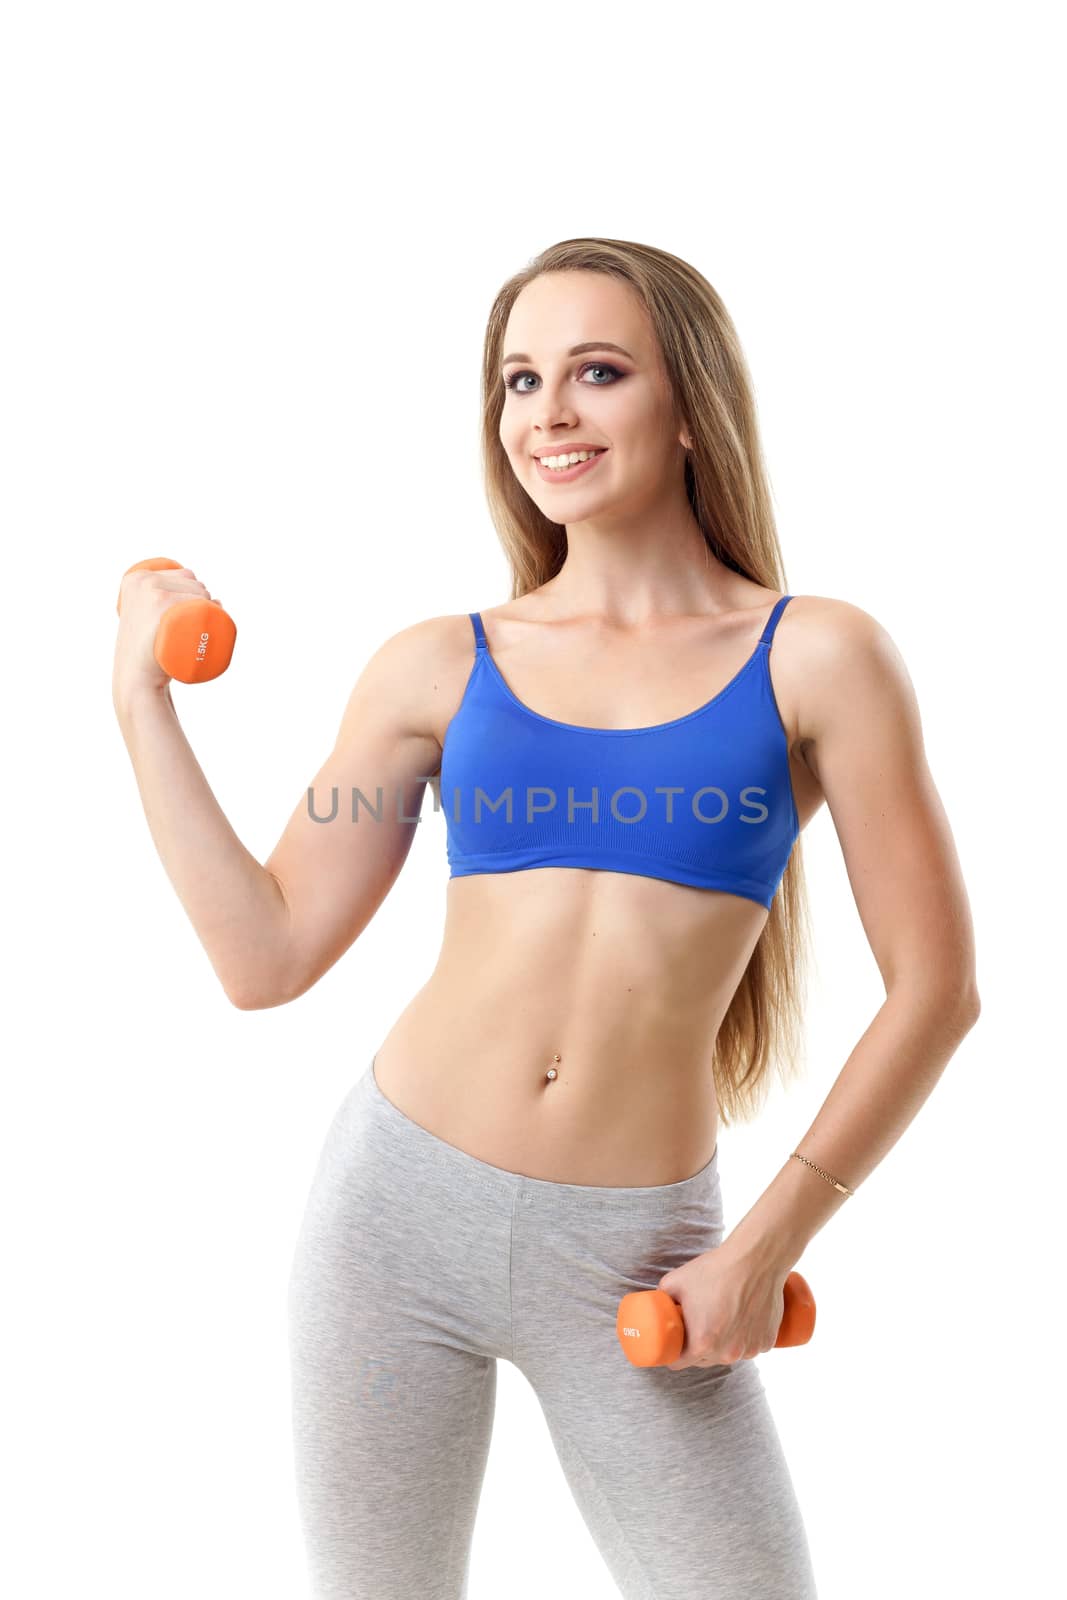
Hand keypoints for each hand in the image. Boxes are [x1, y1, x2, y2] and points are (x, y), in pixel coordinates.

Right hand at [112, 564, 215, 701]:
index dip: (197, 593)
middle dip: (205, 600)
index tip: (191, 615)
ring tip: (200, 628)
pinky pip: (199, 600)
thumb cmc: (150, 653)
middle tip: (196, 627)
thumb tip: (217, 601)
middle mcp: (142, 581)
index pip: (183, 574)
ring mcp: (151, 592)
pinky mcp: (160, 605)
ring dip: (211, 607)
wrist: (138, 679)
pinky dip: (211, 609)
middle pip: (193, 580)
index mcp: (136, 578)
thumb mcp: (148, 622)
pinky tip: (211, 616)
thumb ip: (166, 607)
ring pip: (199, 590)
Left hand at [657, 1239, 790, 1370]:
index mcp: (701, 1344)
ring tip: (721, 1317)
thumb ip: (662, 1300)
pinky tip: (741, 1318)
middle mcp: (726, 1353)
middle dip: (696, 1347)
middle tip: (697, 1324)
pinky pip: (748, 1347)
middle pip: (703, 1360)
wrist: (755, 1260)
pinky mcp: (766, 1343)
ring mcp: (748, 1350)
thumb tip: (656, 1307)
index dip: (672, 1353)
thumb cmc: (715, 1270)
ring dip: (722, 1344)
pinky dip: (743, 1338)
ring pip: (727, 1354)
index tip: (673, 1343)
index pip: (678, 1363)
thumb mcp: (674, 1282)